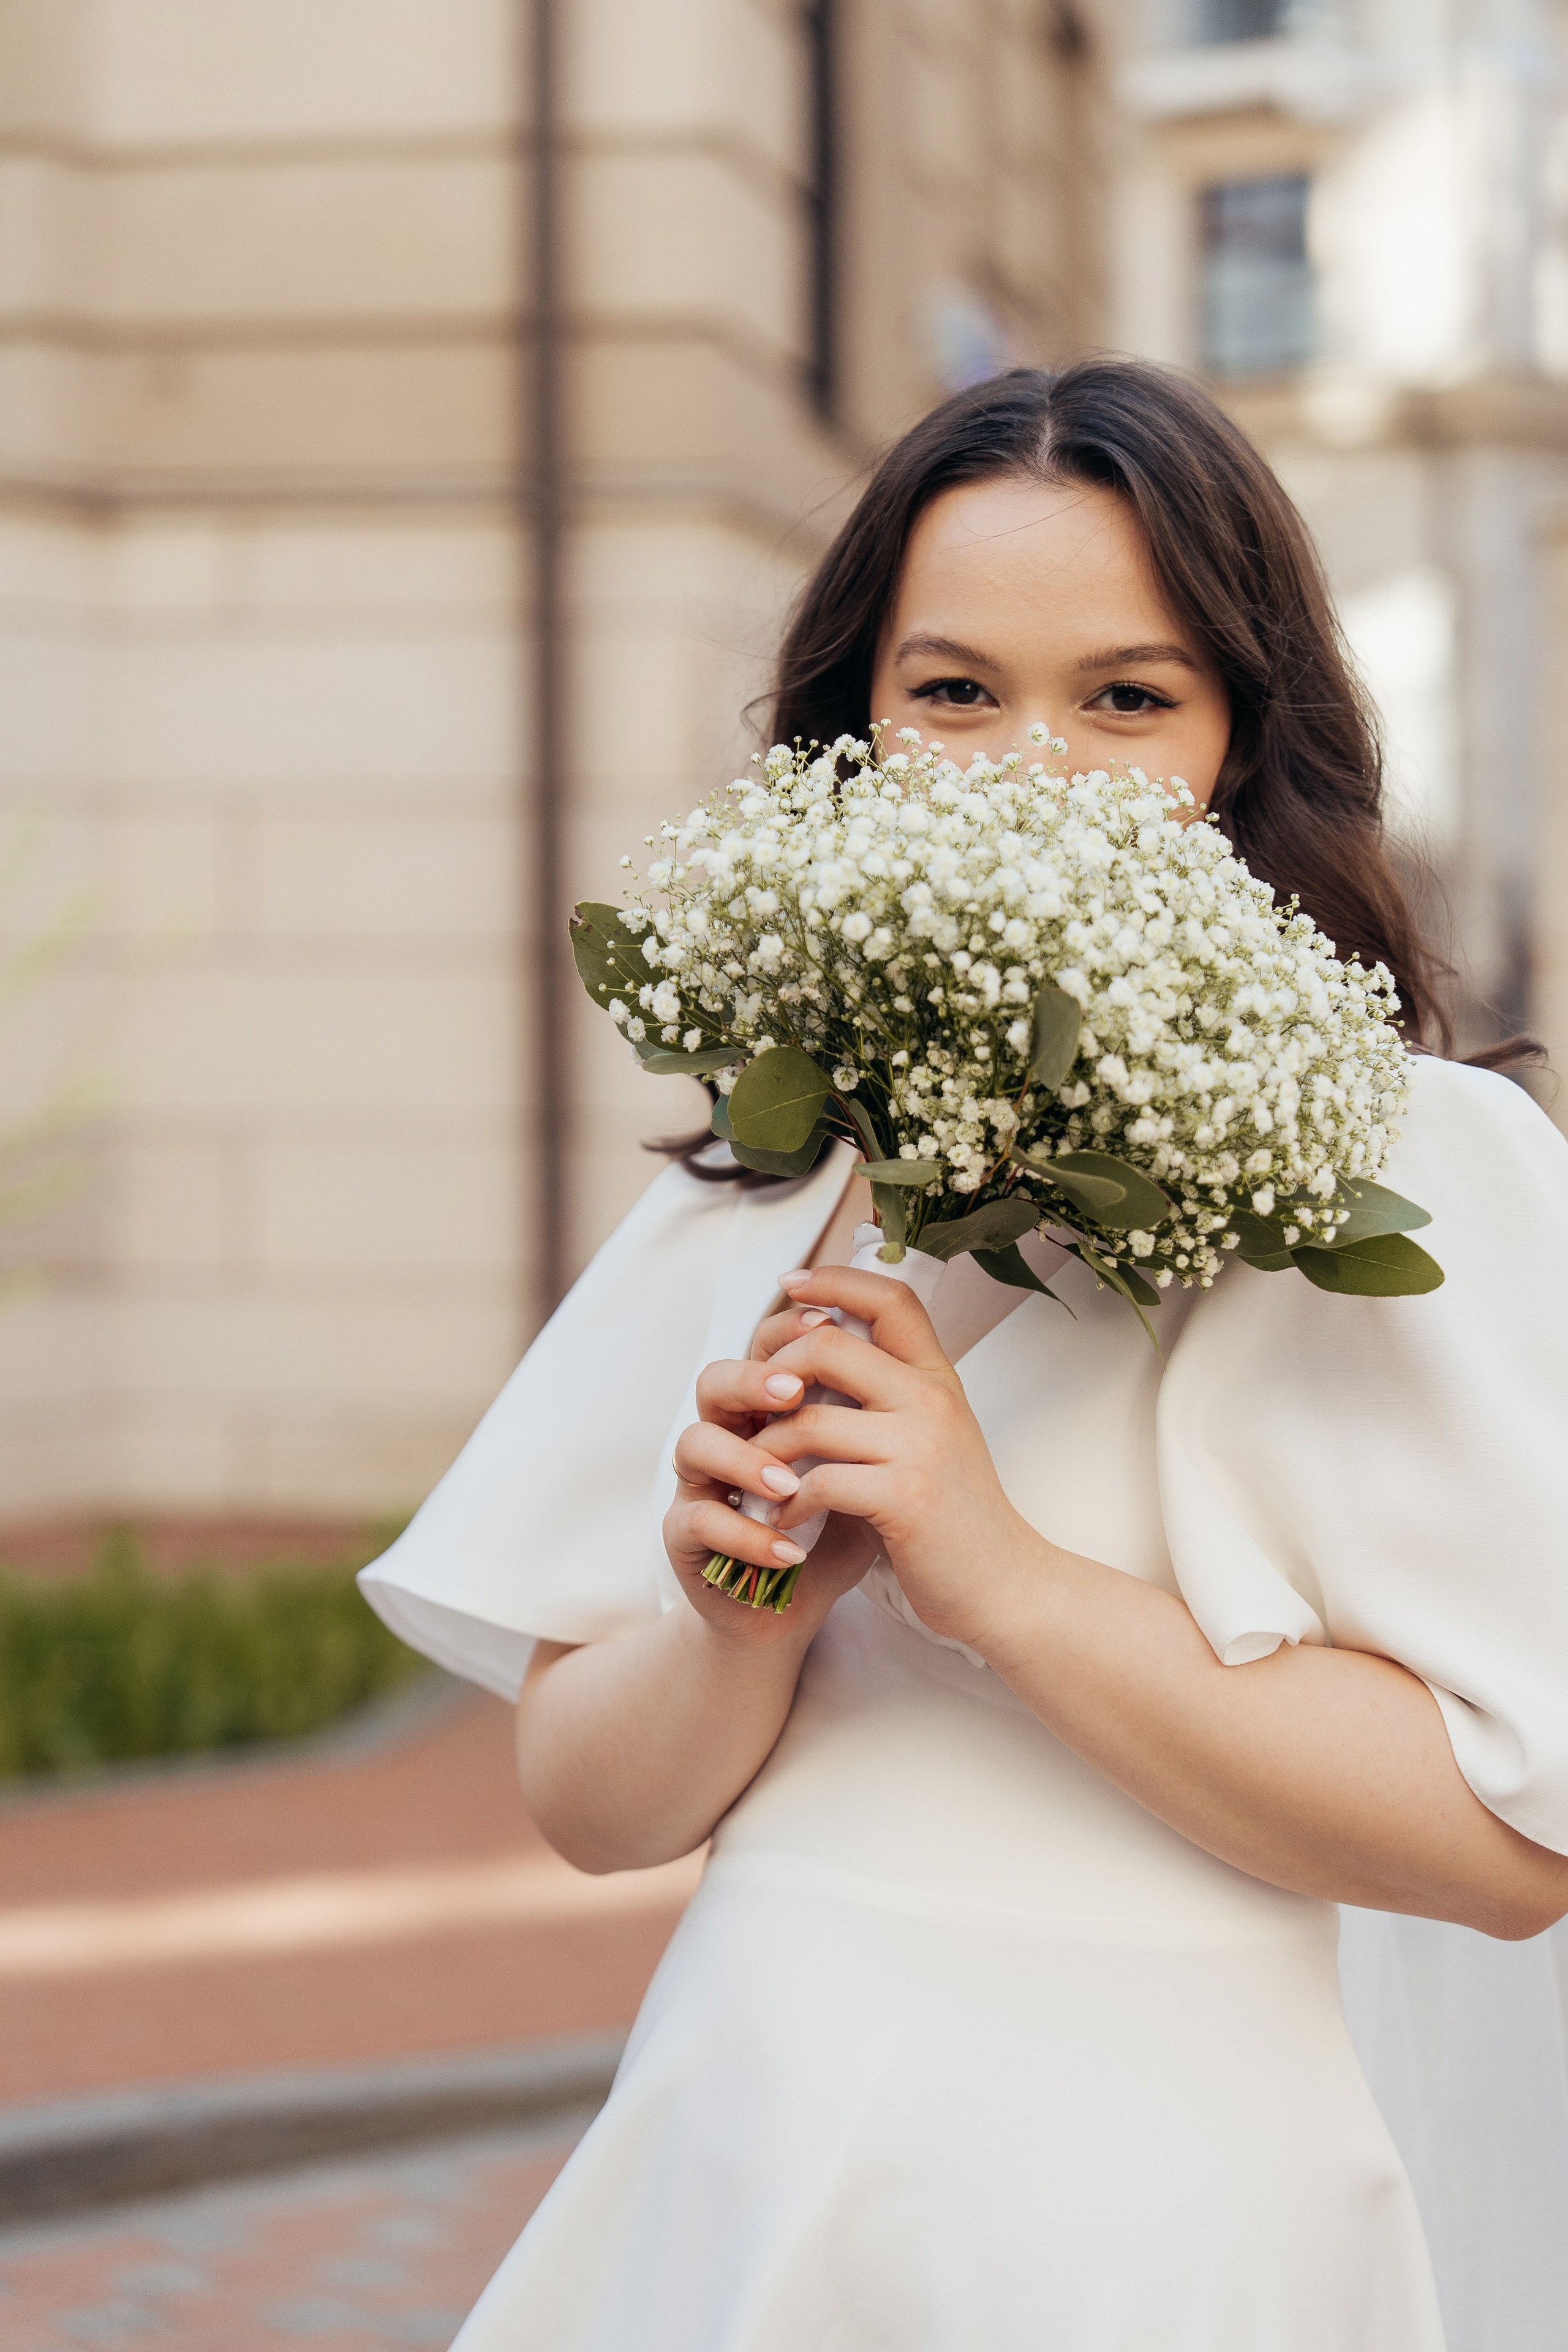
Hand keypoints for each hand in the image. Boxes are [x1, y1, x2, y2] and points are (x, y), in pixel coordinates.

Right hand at [664, 1304, 878, 1649]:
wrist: (799, 1609)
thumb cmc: (835, 1532)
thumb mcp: (865, 1470)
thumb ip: (872, 1421)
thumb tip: (910, 1362)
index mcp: (769, 1411)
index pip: (764, 1347)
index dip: (787, 1326)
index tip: (826, 1319)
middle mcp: (728, 1436)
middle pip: (714, 1380)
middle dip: (751, 1379)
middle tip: (790, 1392)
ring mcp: (700, 1484)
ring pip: (694, 1443)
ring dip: (744, 1461)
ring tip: (788, 1485)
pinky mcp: (686, 1537)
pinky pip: (701, 1521)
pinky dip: (747, 1536)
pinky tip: (789, 1551)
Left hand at [683, 1268, 1039, 1647]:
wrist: (1004, 1587)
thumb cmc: (956, 1515)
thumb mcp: (932, 1435)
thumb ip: (889, 1393)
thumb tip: (820, 1348)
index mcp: (937, 1379)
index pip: (890, 1298)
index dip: (834, 1281)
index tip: (790, 1288)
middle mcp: (932, 1401)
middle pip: (828, 1346)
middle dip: (773, 1374)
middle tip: (753, 1411)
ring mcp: (920, 1447)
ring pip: (808, 1419)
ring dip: (765, 1452)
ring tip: (755, 1478)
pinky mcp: (905, 1498)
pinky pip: (817, 1481)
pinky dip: (787, 1502)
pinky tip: (783, 1519)